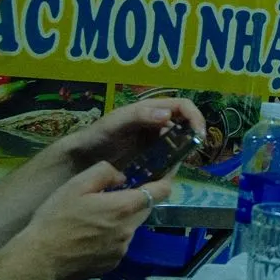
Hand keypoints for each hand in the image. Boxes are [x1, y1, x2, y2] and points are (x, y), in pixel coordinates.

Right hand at [8, 162, 164, 279]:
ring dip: (121, 219)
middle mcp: (129, 230)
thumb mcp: (76, 185)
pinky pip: (119, 245)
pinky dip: (111, 237)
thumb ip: (104, 173)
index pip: (161, 191)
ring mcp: (122, 250)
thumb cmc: (56, 218)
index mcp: (123, 208)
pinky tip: (89, 237)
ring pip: (131, 227)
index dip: (166, 178)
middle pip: (145, 209)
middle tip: (116, 194)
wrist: (39, 259)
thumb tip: (122, 177)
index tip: (165, 171)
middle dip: (137, 199)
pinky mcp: (112, 264)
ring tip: (94, 218)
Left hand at [55, 98, 205, 176]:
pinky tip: (167, 173)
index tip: (198, 135)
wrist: (81, 158)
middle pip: (185, 125)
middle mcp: (157, 123)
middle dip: (192, 137)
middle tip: (190, 154)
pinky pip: (169, 159)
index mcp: (151, 109)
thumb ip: (139, 116)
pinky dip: (172, 165)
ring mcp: (155, 141)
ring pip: (179, 143)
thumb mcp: (116, 123)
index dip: (195, 117)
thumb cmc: (97, 136)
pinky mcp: (151, 157)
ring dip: (182, 153)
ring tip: (176, 165)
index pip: (183, 106)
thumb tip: (168, 115)